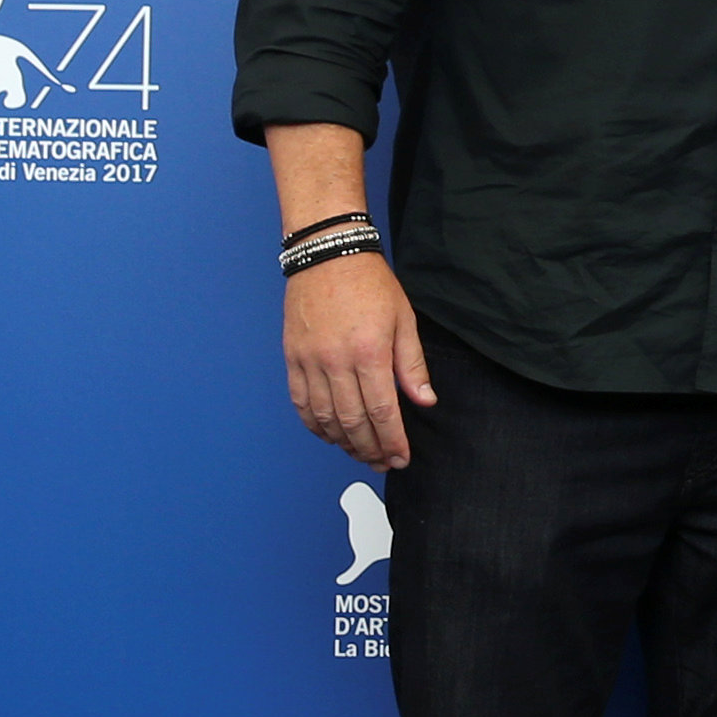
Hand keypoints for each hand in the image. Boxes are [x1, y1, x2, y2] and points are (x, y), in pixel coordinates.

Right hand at [284, 253, 433, 468]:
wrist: (328, 254)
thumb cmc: (370, 284)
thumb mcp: (404, 321)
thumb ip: (412, 366)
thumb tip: (424, 401)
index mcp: (369, 352)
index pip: (382, 412)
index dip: (392, 441)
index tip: (400, 457)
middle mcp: (336, 361)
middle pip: (352, 422)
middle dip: (370, 449)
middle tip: (382, 462)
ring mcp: (310, 360)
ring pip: (324, 417)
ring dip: (343, 442)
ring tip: (359, 453)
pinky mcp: (292, 357)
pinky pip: (300, 402)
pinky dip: (314, 424)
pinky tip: (329, 434)